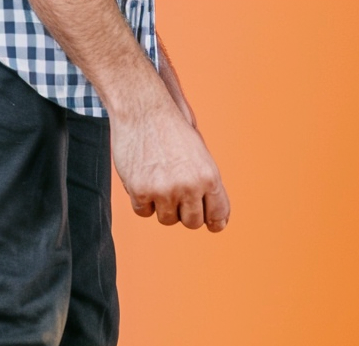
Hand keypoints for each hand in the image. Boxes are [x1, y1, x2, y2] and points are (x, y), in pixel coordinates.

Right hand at [111, 98, 229, 231]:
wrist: (143, 108)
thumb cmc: (171, 129)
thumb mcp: (199, 155)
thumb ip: (206, 184)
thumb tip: (213, 219)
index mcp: (209, 177)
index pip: (218, 214)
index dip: (215, 221)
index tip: (212, 223)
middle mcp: (189, 187)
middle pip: (192, 223)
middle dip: (186, 215)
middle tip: (178, 200)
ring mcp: (164, 191)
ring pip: (167, 219)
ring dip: (163, 207)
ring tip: (159, 184)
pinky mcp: (140, 191)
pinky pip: (144, 212)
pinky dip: (142, 201)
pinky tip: (143, 182)